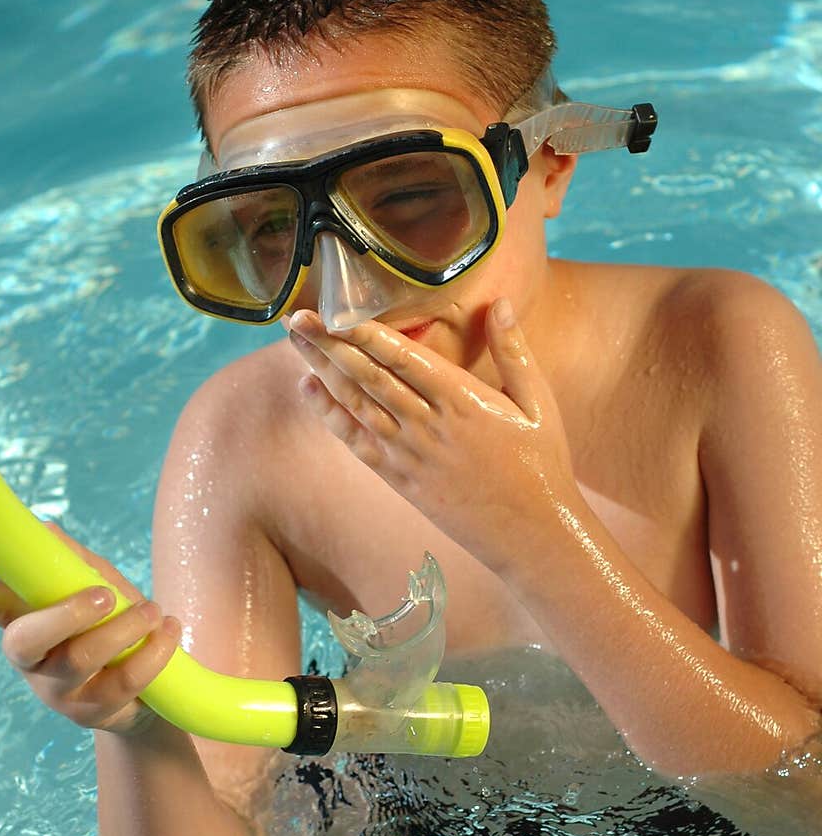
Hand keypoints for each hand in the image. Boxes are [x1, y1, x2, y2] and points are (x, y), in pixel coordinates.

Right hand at [0, 525, 180, 734]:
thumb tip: (44, 530)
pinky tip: (170, 631)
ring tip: (153, 611)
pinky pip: (122, 681)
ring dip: (124, 628)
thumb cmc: (109, 624)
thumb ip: (69, 558)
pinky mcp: (91, 711)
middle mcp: (29, 658)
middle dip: (64, 614)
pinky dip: (153, 652)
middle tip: (105, 595)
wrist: (143, 692)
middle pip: (22, 642)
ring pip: (79, 660)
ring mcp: (56, 689)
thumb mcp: (92, 583)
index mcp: (19, 617)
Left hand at [286, 298, 576, 576]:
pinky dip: (330, 416)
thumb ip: (513, 351)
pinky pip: (356, 443)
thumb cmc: (541, 463)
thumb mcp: (537, 402)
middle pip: (368, 377)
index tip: (337, 309)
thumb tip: (498, 302)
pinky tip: (309, 390)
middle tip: (297, 318)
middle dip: (330, 344)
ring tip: (295, 342)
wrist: (531, 533)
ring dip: (322, 371)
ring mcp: (410, 455)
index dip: (366, 333)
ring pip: (356, 405)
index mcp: (463, 401)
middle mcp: (428, 426)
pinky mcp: (400, 480)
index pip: (403, 358)